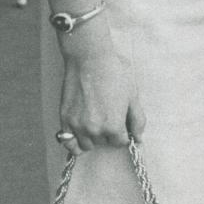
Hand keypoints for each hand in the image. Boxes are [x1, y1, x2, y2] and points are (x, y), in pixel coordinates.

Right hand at [56, 28, 144, 154]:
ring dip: (93, 137)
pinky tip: (81, 134)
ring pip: (87, 145)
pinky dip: (75, 143)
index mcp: (114, 126)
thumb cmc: (114, 73)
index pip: (121, 142)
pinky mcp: (65, 120)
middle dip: (109, 132)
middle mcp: (95, 130)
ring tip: (96, 120)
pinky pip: (68, 143)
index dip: (123, 131)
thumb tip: (139, 138)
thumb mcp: (133, 95)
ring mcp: (78, 126)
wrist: (90, 59)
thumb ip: (137, 120)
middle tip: (108, 114)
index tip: (121, 121)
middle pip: (104, 142)